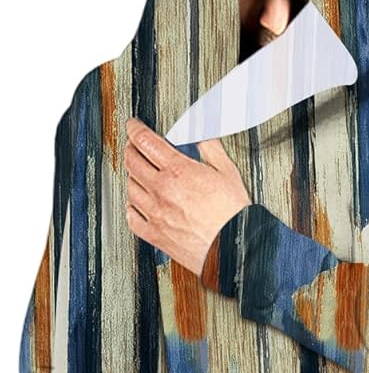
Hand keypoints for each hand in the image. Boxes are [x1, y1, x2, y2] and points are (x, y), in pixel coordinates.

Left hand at [123, 117, 249, 275]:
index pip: (144, 141)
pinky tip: (137, 203)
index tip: (133, 126)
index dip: (135, 129)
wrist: (234, 246)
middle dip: (130, 148)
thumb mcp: (226, 171)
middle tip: (134, 146)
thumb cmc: (233, 214)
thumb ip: (209, 147)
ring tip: (138, 173)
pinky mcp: (155, 235)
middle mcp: (162, 191)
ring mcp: (155, 214)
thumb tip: (200, 133)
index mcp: (178, 171)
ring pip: (130, 188)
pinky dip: (131, 207)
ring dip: (132, 176)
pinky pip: (132, 217)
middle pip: (132, 162)